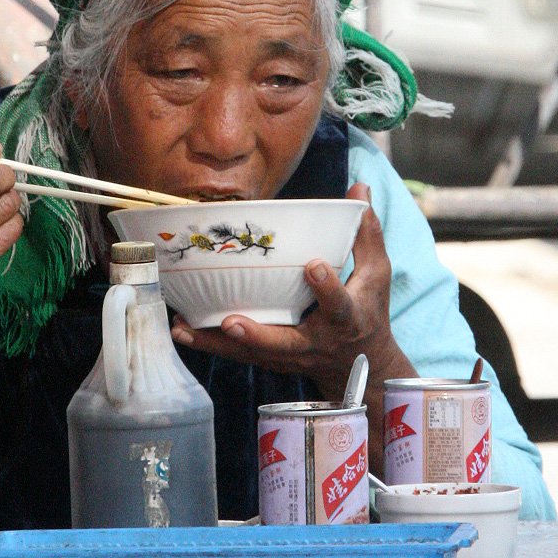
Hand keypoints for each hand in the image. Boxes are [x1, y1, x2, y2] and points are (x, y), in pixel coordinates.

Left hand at [170, 183, 416, 471]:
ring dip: (217, 342)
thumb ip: (365, 233)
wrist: (362, 369)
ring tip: (184, 327)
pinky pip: (238, 355)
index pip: (338, 304)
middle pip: (285, 342)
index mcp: (345, 318)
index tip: (314, 266)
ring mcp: (289, 355)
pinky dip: (210, 344)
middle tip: (231, 321)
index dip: (328, 288)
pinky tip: (181, 330)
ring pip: (251, 353)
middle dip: (258, 334)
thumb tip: (359, 189)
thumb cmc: (368, 311)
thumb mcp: (376, 274)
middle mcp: (314, 342)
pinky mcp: (271, 361)